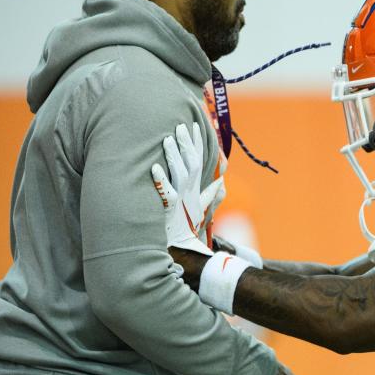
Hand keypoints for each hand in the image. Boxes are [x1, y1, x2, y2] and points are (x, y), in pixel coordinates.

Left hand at [151, 122, 210, 253]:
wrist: (182, 250)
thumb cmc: (186, 229)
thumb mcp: (200, 211)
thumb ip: (210, 197)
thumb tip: (221, 184)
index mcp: (196, 189)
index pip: (200, 160)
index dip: (198, 142)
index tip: (195, 125)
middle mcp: (190, 192)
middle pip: (192, 163)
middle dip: (187, 143)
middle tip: (181, 125)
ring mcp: (180, 200)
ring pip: (180, 174)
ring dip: (174, 156)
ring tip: (168, 139)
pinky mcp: (169, 210)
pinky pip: (165, 193)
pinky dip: (160, 180)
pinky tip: (154, 168)